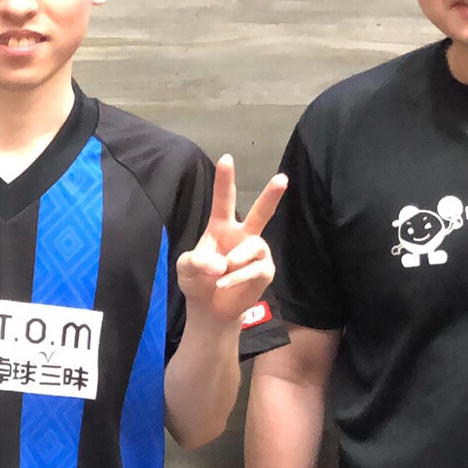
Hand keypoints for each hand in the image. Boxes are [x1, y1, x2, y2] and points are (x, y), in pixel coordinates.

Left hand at [175, 157, 284, 329]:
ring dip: (235, 260)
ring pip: (255, 246)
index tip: (226, 158)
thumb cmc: (198, 281)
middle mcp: (243, 235)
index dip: (224, 180)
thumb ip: (195, 262)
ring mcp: (257, 253)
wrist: (210, 309)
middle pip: (260, 212)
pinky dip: (237, 277)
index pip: (223, 200)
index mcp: (221, 227)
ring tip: (221, 273)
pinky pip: (255, 269)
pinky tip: (224, 284)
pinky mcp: (265, 271)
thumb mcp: (186, 269)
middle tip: (282, 178)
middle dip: (272, 195)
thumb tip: (219, 265)